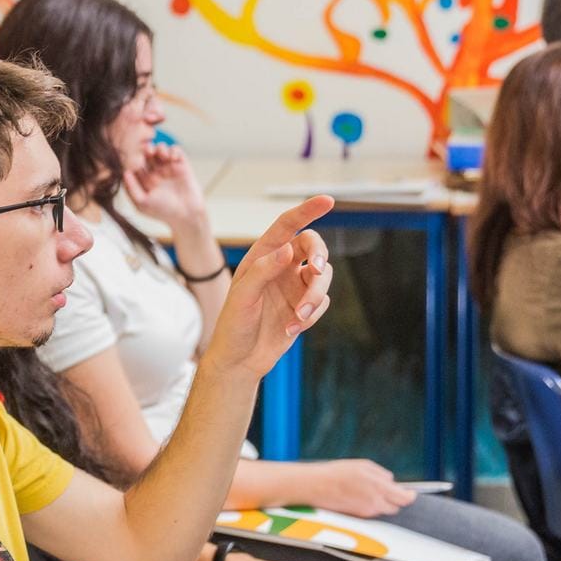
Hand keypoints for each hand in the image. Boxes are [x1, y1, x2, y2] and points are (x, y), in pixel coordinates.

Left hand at [123, 143, 205, 226]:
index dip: (134, 158)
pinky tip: (172, 158)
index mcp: (144, 180)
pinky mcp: (182, 165)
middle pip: (147, 153)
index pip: (135, 163)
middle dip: (146, 149)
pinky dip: (173, 150)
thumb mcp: (142, 203)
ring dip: (160, 148)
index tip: (134, 159)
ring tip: (162, 155)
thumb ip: (131, 188)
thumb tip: (124, 172)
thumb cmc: (163, 211)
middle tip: (148, 151)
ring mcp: (169, 167)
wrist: (186, 214)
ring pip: (161, 149)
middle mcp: (155, 172)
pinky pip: (176, 151)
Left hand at [204, 197, 333, 379]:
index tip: (327, 200)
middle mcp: (282, 266)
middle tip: (316, 269)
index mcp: (263, 255)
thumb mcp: (243, 296)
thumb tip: (289, 249)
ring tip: (298, 317)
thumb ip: (264, 270)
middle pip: (313, 246)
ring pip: (323, 276)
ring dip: (315, 295)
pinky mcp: (305, 307)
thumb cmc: (233, 325)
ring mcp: (295, 287)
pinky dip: (311, 315)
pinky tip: (290, 329)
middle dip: (319, 255)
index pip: (288, 225)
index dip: (307, 210)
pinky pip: (322, 302)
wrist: (239, 360)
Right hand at [307, 458, 415, 517]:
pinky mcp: (357, 517)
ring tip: (369, 490)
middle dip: (395, 499)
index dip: (410, 496)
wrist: (315, 487)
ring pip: (383, 511)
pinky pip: (371, 513)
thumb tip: (391, 481)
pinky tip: (360, 496)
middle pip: (395, 507)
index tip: (411, 493)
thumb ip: (381, 474)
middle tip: (388, 490)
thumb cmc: (337, 473)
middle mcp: (375, 504)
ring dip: (382, 503)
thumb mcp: (363, 465)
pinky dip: (371, 506)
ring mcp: (366, 513)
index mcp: (379, 488)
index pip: (404, 498)